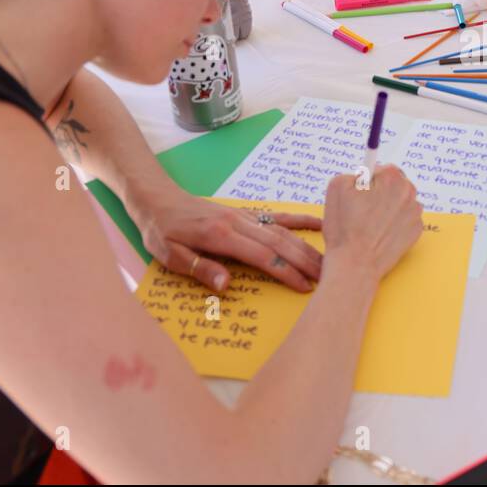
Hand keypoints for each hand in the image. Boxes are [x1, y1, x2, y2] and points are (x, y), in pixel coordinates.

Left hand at [133, 189, 323, 292]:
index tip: (305, 287)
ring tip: (327, 264)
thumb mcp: (169, 256)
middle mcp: (238, 223)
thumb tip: (227, 284)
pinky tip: (320, 225)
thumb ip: (200, 269)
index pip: (262, 255)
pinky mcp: (247, 213)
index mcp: (220, 236)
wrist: (158, 199)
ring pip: (283, 231)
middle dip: (306, 262)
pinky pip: (278, 216)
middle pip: (280, 243)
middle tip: (328, 279)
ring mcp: (245, 216)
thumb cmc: (161, 231)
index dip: (286, 272)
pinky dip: (300, 220)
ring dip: (306, 247)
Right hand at [321, 166, 423, 283]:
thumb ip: (353, 173)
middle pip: (393, 185)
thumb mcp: (337, 186)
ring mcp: (415, 213)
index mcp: (392, 177)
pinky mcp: (416, 231)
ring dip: (387, 208)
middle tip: (362, 210)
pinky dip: (394, 224)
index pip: (381, 169)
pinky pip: (404, 220)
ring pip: (399, 202)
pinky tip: (380, 234)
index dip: (367, 182)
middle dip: (379, 193)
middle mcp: (409, 192)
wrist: (356, 264)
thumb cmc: (345, 227)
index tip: (361, 192)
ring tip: (369, 225)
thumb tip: (365, 176)